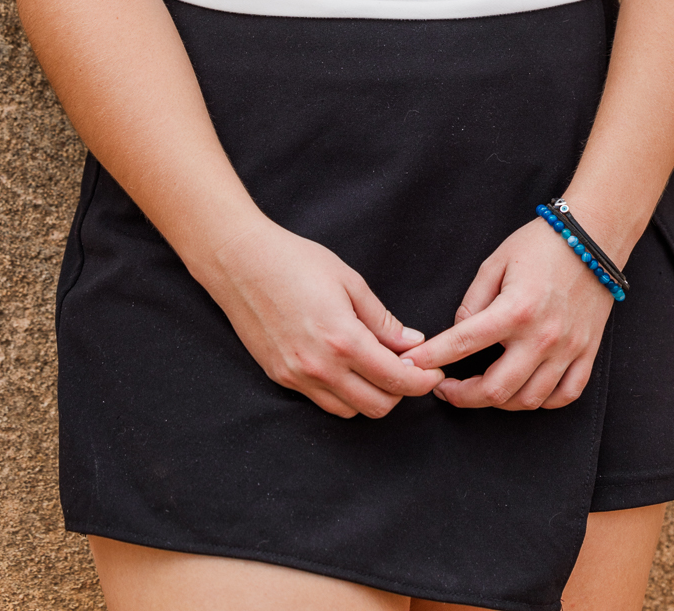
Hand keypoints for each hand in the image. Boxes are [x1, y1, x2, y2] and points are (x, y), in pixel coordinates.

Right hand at [197, 215, 444, 419]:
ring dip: (371, 396)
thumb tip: (412, 344)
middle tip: (406, 367)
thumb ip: (382, 319)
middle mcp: (320, 367)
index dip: (422, 382)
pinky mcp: (281, 378)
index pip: (396, 379)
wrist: (240, 262)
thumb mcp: (349, 281)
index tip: (433, 373)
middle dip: (400, 391)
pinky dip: (343, 394)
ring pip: (350, 411)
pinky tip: (347, 367)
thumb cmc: (296, 261)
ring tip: (376, 366)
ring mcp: (297, 377)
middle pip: (377, 406)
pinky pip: (322, 402)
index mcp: (343, 339)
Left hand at [402, 217, 613, 409]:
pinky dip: (541, 402)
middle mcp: (542, 336)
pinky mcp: (587, 352)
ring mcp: (568, 349)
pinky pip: (565, 396)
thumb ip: (473, 300)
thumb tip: (458, 331)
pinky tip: (523, 390)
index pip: (463, 344)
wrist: (593, 237)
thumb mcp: (496, 261)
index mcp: (515, 309)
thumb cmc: (541, 244)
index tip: (412, 367)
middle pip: (495, 389)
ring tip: (481, 390)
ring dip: (499, 402)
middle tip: (446, 389)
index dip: (432, 358)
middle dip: (462, 397)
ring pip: (528, 400)